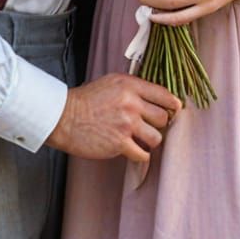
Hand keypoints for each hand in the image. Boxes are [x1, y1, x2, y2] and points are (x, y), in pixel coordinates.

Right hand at [45, 73, 181, 162]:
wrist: (64, 117)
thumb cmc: (86, 100)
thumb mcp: (111, 83)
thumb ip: (132, 89)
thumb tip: (153, 98)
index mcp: (129, 85)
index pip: (163, 94)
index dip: (172, 104)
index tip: (175, 110)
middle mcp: (131, 103)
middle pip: (163, 118)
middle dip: (159, 124)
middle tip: (150, 126)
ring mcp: (126, 124)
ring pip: (157, 138)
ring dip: (150, 141)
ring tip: (139, 139)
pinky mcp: (120, 143)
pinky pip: (143, 155)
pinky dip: (139, 155)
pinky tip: (131, 150)